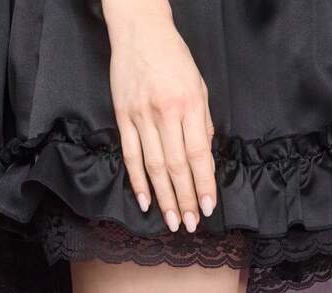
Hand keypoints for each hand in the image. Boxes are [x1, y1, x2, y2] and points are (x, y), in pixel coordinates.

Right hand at [102, 0, 216, 232]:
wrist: (140, 29)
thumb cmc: (173, 57)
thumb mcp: (199, 85)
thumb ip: (202, 122)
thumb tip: (204, 158)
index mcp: (190, 104)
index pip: (199, 154)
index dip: (204, 184)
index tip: (208, 207)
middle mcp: (166, 112)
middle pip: (177, 166)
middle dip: (185, 199)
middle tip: (190, 224)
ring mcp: (141, 116)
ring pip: (154, 166)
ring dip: (163, 198)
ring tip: (171, 221)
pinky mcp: (123, 117)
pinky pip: (131, 155)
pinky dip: (138, 181)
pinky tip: (144, 201)